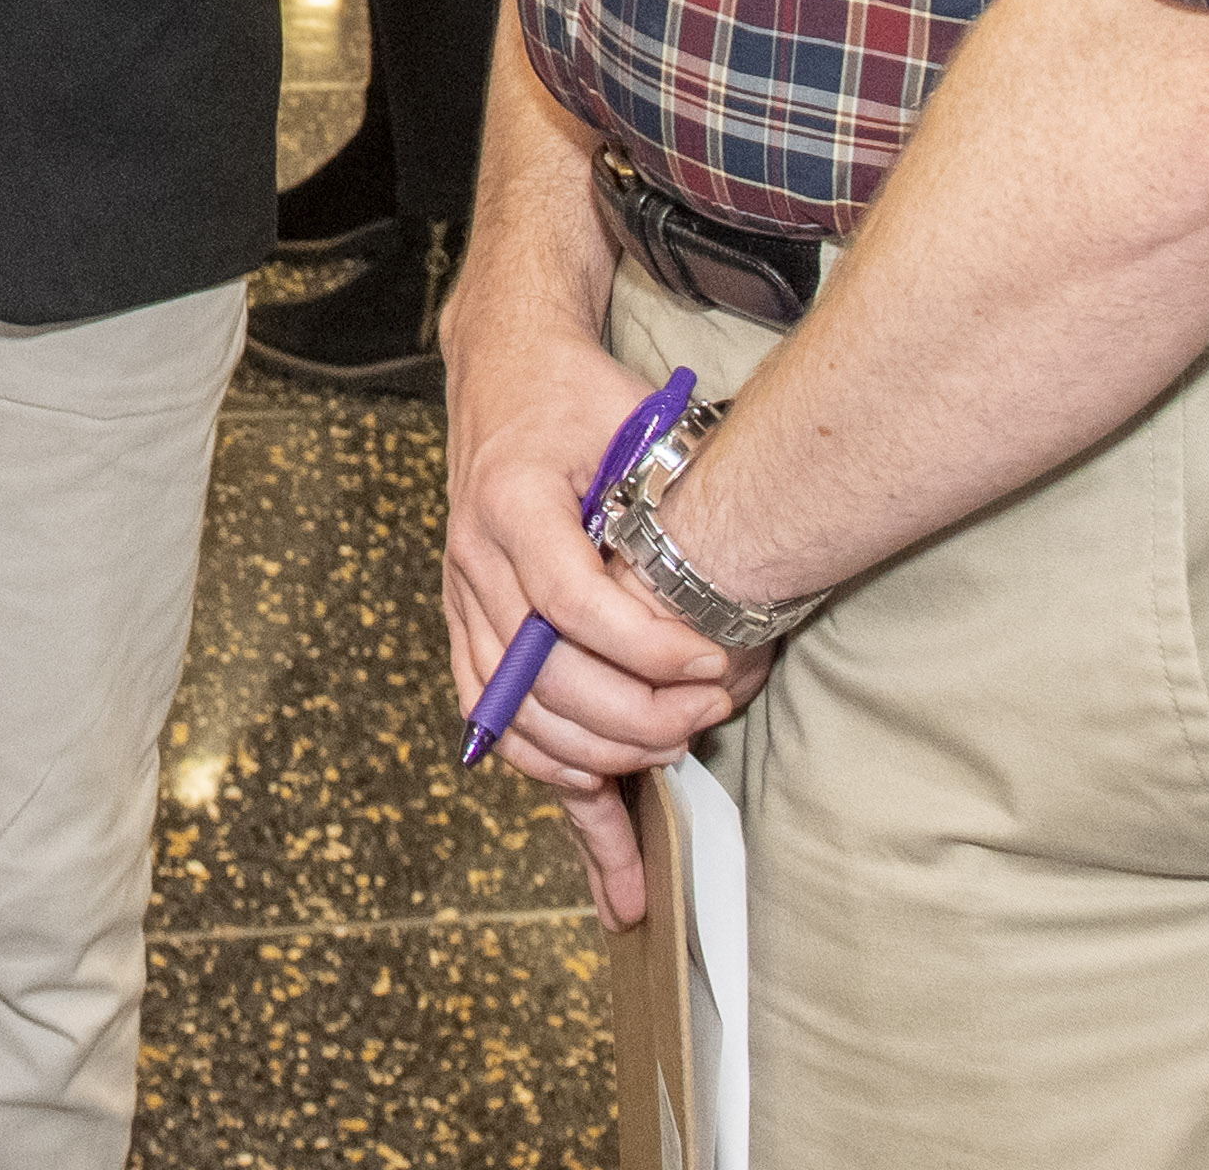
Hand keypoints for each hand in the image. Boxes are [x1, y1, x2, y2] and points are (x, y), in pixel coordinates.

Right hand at [435, 263, 755, 926]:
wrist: (505, 375)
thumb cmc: (580, 399)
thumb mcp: (636, 418)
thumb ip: (674, 490)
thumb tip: (746, 568)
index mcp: (511, 501)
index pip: (569, 602)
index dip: (646, 648)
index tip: (714, 664)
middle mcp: (473, 560)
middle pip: (543, 678)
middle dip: (635, 714)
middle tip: (712, 710)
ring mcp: (462, 603)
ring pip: (517, 719)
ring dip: (599, 755)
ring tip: (676, 750)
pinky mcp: (468, 634)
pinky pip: (498, 729)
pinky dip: (553, 782)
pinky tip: (602, 832)